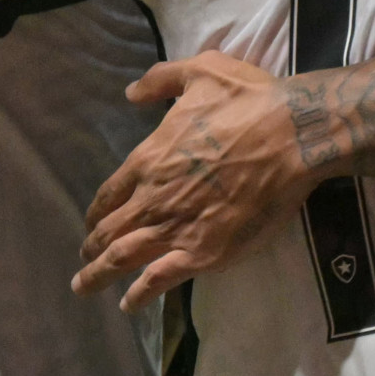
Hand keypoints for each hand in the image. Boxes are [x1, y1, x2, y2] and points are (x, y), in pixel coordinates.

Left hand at [72, 52, 313, 311]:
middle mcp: (153, 197)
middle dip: (91, 246)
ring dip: (98, 274)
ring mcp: (176, 227)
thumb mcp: (200, 71)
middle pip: (110, 229)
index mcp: (149, 158)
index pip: (110, 193)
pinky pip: (159, 280)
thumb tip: (130, 93)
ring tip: (84, 286)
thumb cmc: (248, 100)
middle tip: (84, 258)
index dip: (97, 211)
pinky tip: (128, 305)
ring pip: (123, 258)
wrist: (290, 135)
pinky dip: (139, 295)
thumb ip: (160, 80)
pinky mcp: (203, 252)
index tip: (91, 222)